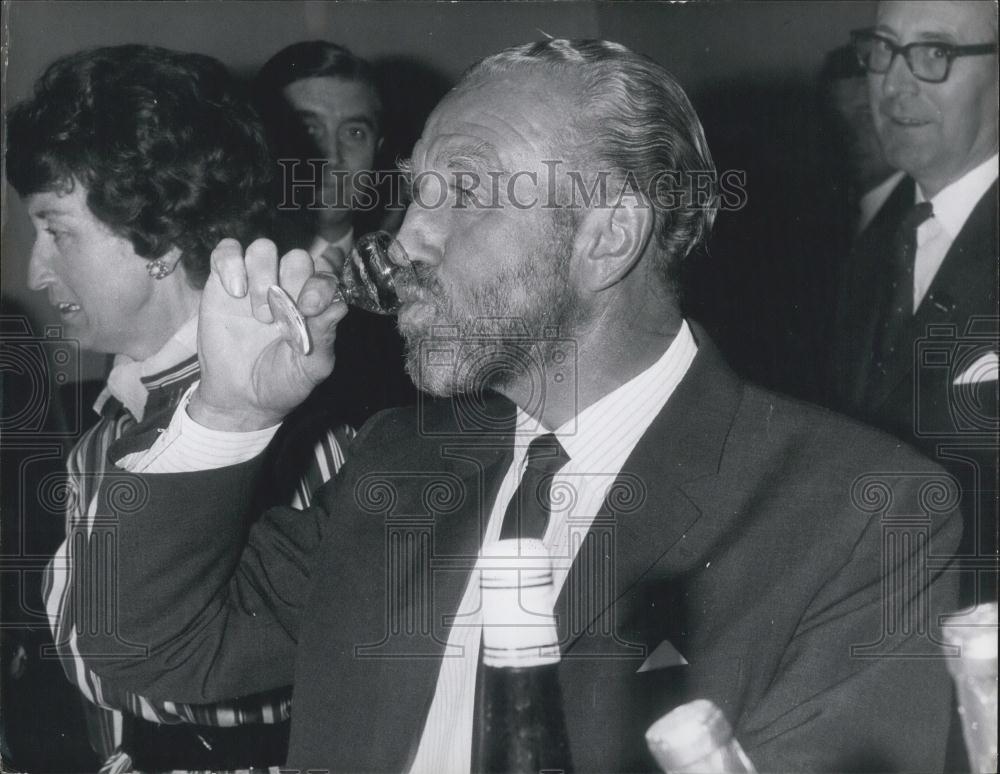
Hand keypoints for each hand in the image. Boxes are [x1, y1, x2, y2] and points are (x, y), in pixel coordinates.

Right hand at [190, 238, 347, 430]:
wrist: (240, 399)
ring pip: (264, 248)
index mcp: (313, 303)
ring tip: (259, 314)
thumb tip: (339, 307)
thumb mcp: (310, 368)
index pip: (327, 274)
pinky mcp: (223, 282)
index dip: (322, 283)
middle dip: (292, 281)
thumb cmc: (281, 382)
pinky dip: (231, 263)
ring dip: (263, 275)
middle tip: (279, 317)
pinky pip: (227, 251)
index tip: (310, 307)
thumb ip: (324, 337)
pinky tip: (234, 292)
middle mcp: (287, 287)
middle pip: (298, 257)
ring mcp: (255, 282)